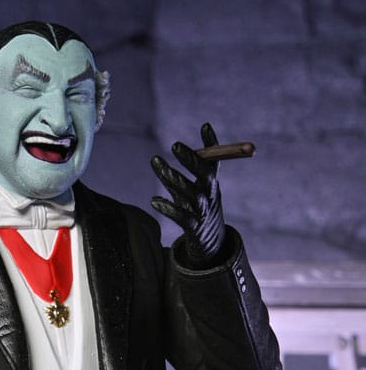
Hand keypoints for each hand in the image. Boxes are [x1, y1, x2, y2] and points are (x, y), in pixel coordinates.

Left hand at [150, 122, 226, 265]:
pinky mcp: (194, 228)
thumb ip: (173, 177)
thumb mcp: (189, 192)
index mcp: (212, 184)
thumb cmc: (196, 211)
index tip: (205, 126)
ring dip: (174, 179)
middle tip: (175, 145)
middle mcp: (211, 195)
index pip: (215, 161)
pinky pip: (183, 217)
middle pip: (205, 175)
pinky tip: (154, 201)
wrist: (210, 243)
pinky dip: (169, 208)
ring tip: (156, 163)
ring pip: (191, 194)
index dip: (212, 144)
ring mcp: (204, 212)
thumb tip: (154, 160)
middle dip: (191, 160)